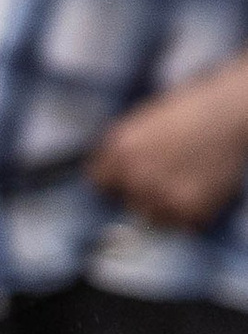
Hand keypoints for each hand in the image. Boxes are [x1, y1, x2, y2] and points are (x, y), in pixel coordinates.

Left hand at [88, 71, 247, 231]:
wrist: (234, 112)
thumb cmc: (192, 109)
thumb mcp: (145, 120)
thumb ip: (121, 149)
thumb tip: (105, 175)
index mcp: (120, 151)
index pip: (99, 183)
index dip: (117, 180)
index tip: (129, 179)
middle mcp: (136, 178)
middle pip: (129, 204)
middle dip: (144, 194)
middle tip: (170, 175)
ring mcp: (162, 197)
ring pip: (154, 218)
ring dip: (167, 207)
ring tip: (188, 180)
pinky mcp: (189, 212)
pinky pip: (184, 225)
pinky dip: (193, 212)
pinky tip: (204, 186)